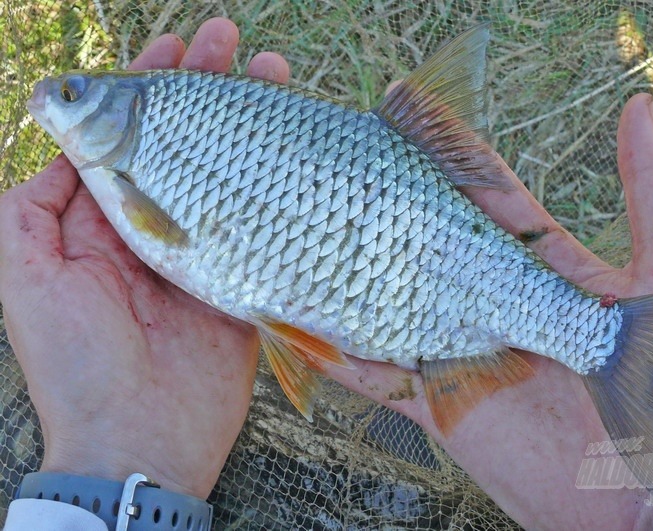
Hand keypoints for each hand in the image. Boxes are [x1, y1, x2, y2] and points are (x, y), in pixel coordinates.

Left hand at [0, 18, 288, 498]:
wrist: (140, 437)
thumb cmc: (76, 363)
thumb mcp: (25, 277)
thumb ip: (32, 209)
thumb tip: (63, 150)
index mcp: (101, 224)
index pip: (130, 139)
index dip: (150, 91)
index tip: (174, 47)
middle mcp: (155, 230)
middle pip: (186, 147)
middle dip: (207, 93)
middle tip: (232, 45)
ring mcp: (203, 254)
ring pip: (228, 176)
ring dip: (250, 128)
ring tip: (274, 79)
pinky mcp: (242, 280)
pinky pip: (261, 227)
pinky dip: (278, 188)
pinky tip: (294, 153)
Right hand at [324, 94, 652, 528]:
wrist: (647, 492)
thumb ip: (652, 193)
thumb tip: (639, 107)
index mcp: (535, 268)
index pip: (482, 199)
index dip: (447, 160)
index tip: (408, 121)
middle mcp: (490, 302)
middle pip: (425, 244)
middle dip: (384, 208)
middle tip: (338, 168)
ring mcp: (458, 350)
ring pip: (388, 301)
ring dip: (348, 274)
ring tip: (304, 234)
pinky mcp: (436, 400)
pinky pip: (372, 373)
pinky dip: (333, 351)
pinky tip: (296, 321)